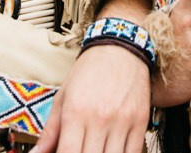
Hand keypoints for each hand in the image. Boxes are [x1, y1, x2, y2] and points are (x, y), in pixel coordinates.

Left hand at [31, 43, 149, 152]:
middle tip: (80, 150)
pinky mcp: (140, 121)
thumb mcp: (63, 97)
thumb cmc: (89, 72)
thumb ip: (50, 130)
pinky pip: (133, 152)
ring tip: (95, 149)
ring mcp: (122, 121)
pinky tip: (112, 151)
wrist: (120, 48)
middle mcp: (99, 118)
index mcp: (76, 112)